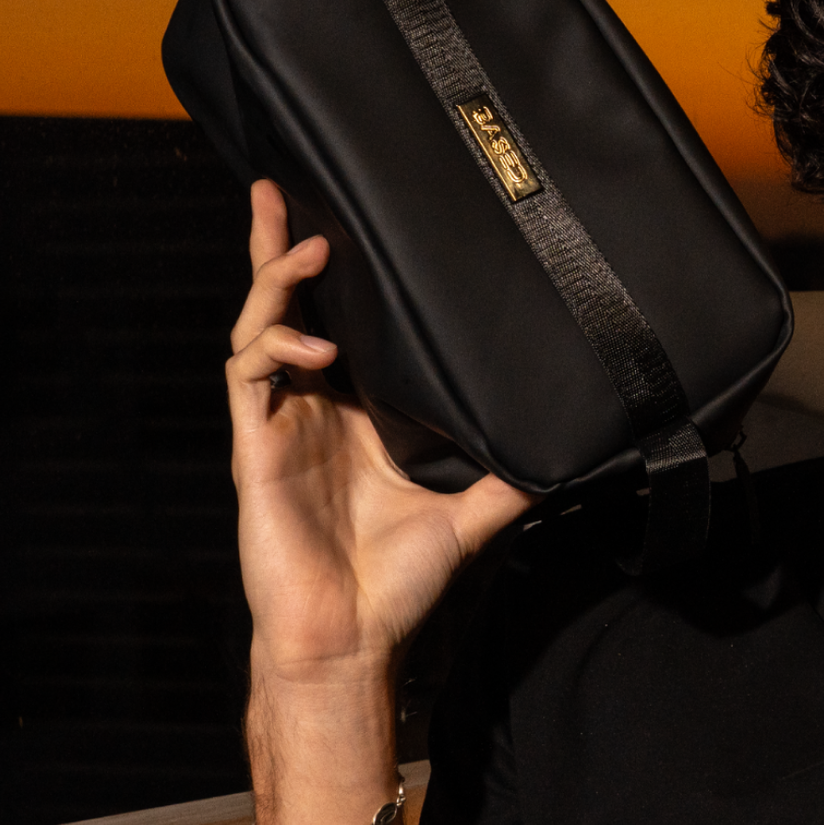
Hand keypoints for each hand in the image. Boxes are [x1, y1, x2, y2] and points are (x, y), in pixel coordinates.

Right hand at [225, 180, 529, 686]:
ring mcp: (277, 423)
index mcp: (352, 413)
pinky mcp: (254, 447)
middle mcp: (310, 408)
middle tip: (275, 186)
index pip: (334, 320)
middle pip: (283, 305)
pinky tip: (315, 349)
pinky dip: (276, 348)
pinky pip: (248, 376)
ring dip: (275, 283)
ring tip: (309, 248)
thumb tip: (575, 446)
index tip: (338, 212)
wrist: (353, 639)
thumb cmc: (400, 584)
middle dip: (274, 244)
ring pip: (257, 326)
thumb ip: (512, 474)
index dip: (327, 268)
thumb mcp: (475, 513)